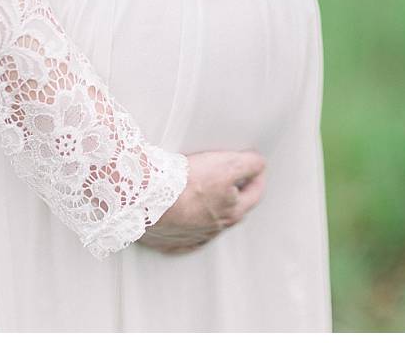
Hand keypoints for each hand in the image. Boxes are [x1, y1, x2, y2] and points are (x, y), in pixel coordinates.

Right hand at [139, 150, 266, 254]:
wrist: (145, 199)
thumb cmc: (185, 184)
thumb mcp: (227, 165)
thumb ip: (249, 164)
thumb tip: (259, 165)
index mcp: (231, 212)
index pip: (254, 194)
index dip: (256, 177)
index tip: (255, 168)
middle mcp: (213, 229)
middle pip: (230, 210)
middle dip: (232, 194)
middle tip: (228, 178)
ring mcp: (189, 237)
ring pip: (205, 223)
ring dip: (206, 209)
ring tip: (199, 193)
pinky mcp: (166, 240)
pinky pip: (178, 236)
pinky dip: (182, 227)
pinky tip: (178, 219)